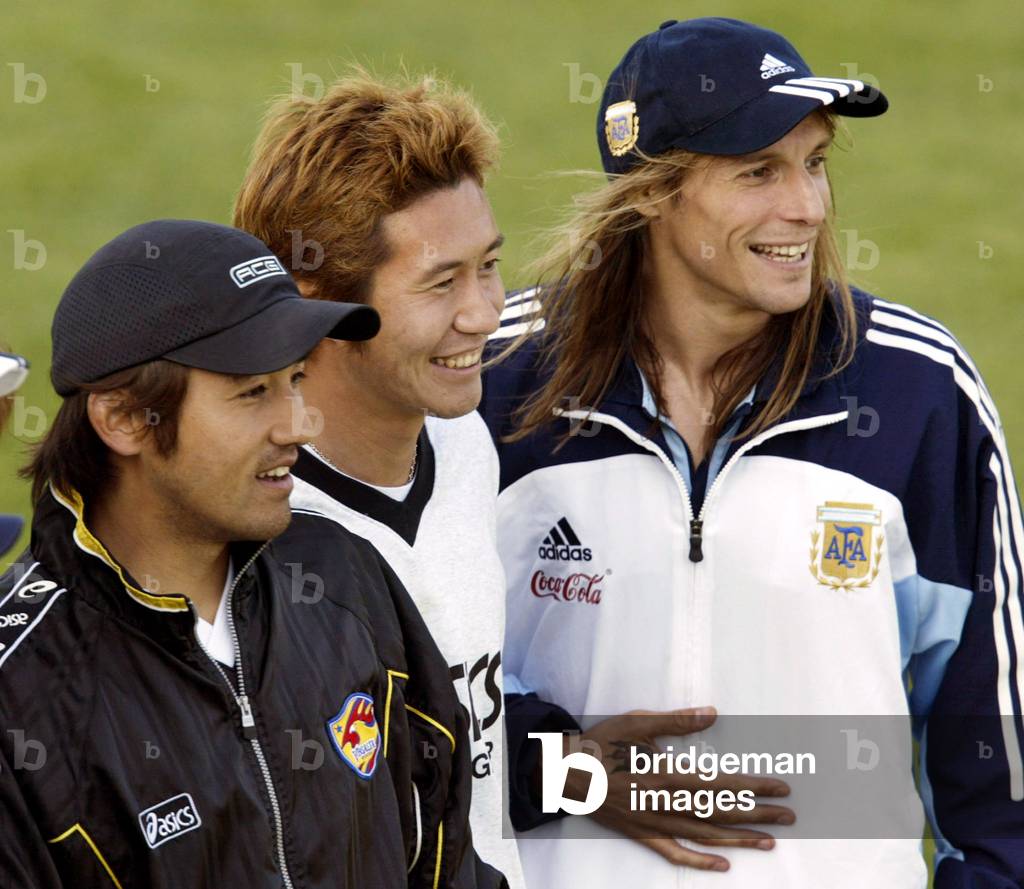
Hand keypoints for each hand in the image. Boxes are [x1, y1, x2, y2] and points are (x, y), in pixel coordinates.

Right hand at [561, 707, 793, 871]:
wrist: (565, 773)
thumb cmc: (602, 743)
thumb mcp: (637, 723)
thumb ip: (677, 721)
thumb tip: (712, 714)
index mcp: (667, 775)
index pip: (721, 784)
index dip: (754, 786)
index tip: (780, 787)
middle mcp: (666, 804)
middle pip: (721, 813)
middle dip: (758, 814)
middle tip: (789, 816)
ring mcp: (655, 823)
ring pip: (706, 836)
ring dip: (740, 839)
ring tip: (769, 841)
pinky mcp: (643, 835)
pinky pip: (675, 854)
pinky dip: (700, 863)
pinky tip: (723, 865)